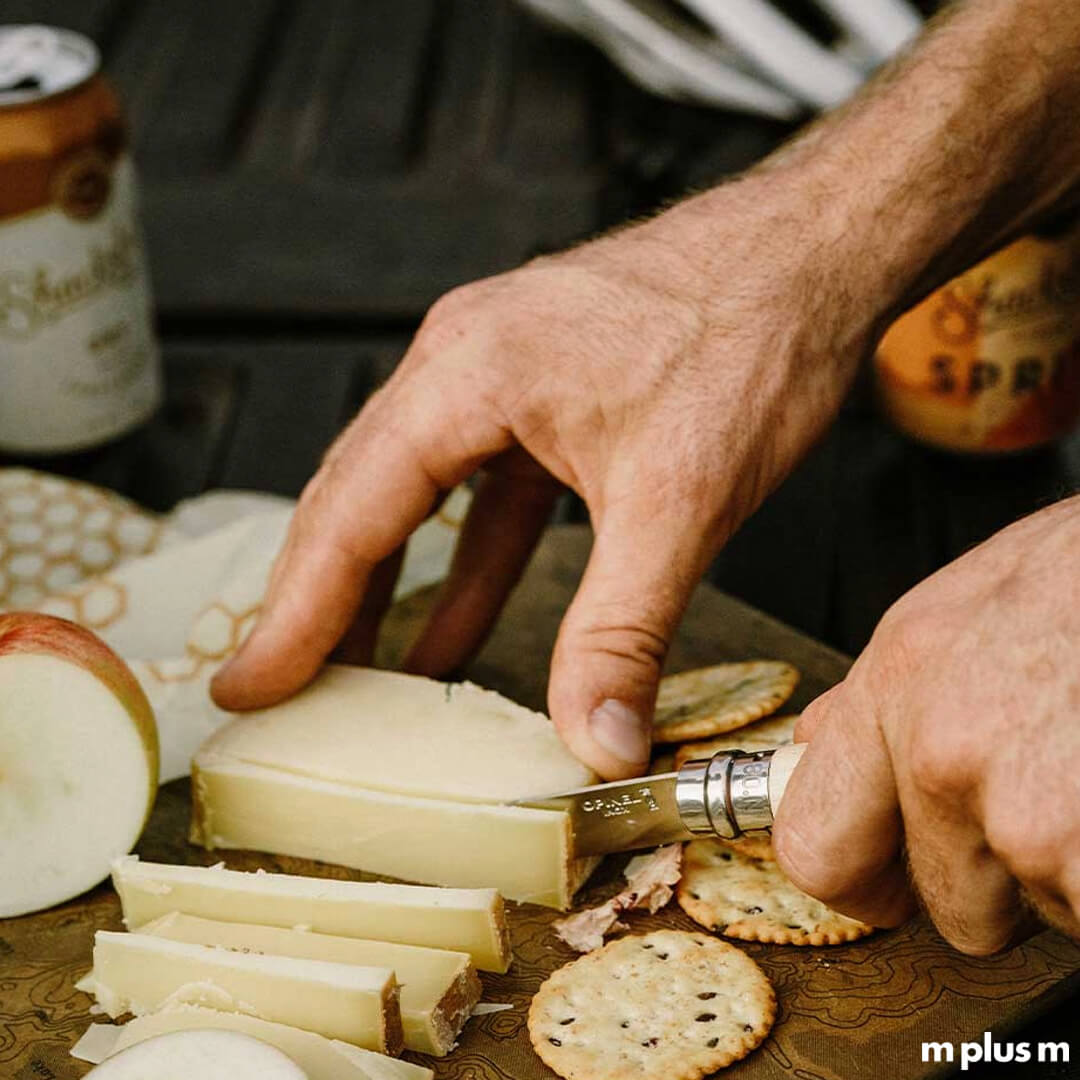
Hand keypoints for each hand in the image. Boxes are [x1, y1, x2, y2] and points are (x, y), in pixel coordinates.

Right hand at [210, 172, 871, 778]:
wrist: (817, 250)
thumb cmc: (753, 335)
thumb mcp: (680, 499)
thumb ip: (623, 628)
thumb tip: (593, 740)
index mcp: (465, 375)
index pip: (352, 513)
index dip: (295, 611)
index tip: (250, 681)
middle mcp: (461, 363)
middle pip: (359, 497)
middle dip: (317, 599)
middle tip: (276, 684)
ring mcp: (499, 374)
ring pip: (412, 494)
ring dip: (383, 583)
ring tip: (348, 669)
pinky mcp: (542, 395)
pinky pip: (479, 490)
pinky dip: (462, 561)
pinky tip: (449, 625)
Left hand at [773, 496, 1079, 951]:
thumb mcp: (960, 608)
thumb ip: (884, 693)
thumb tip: (818, 743)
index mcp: (896, 686)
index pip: (814, 844)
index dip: (861, 881)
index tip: (890, 886)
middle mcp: (943, 753)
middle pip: (951, 903)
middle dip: (1002, 882)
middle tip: (1057, 806)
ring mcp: (1031, 814)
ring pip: (1048, 907)